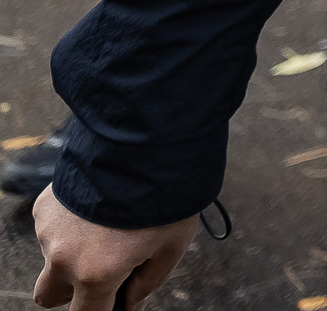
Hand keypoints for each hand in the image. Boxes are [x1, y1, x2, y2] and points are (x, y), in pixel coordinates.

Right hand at [31, 186, 194, 309]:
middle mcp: (63, 257)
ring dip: (73, 251)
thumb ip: (147, 282)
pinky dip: (70, 224)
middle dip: (72, 291)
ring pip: (53, 257)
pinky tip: (98, 203)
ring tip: (110, 222)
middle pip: (51, 296)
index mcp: (96, 273)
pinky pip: (53, 227)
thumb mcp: (171, 246)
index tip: (110, 302)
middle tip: (104, 270)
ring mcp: (48, 231)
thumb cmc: (166, 195)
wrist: (146, 142)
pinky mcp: (43, 207)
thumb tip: (130, 305)